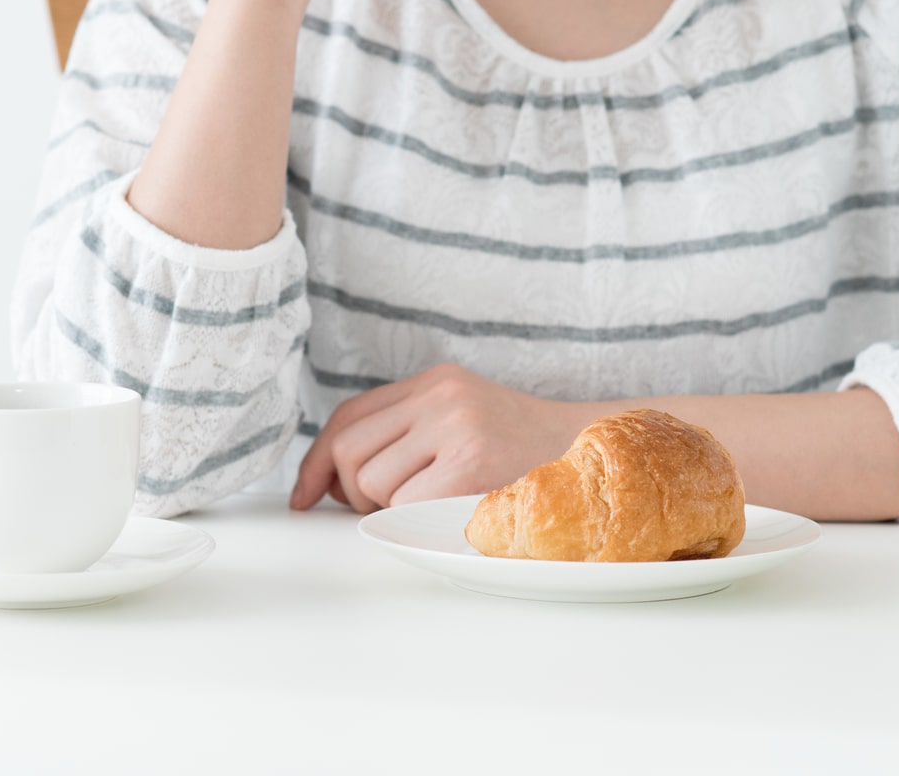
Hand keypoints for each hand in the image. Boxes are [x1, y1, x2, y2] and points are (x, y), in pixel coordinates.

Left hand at [288, 363, 578, 512]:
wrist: (593, 454)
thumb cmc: (524, 451)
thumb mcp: (463, 420)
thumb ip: (406, 433)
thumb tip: (329, 479)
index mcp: (437, 381)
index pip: (350, 415)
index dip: (318, 459)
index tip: (306, 495)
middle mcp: (442, 396)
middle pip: (350, 448)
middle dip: (350, 489)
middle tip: (379, 505)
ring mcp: (456, 427)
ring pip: (371, 480)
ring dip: (387, 506)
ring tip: (429, 502)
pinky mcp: (468, 463)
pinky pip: (403, 503)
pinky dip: (415, 518)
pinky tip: (449, 509)